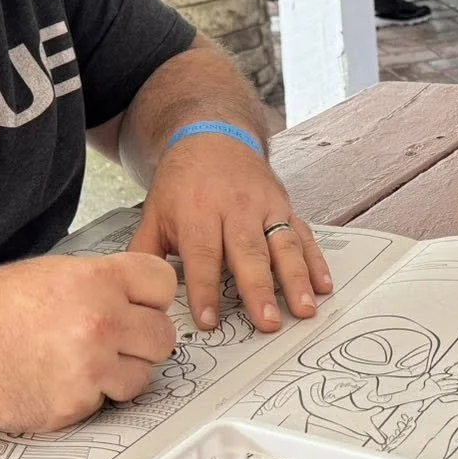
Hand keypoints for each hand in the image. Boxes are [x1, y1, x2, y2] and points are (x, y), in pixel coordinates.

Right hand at [0, 253, 178, 428]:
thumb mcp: (53, 273)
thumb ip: (103, 284)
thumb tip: (137, 299)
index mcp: (98, 280)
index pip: (164, 284)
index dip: (152, 297)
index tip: (141, 305)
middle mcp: (102, 323)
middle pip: (164, 337)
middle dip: (143, 340)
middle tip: (115, 341)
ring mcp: (91, 369)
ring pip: (143, 377)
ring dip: (121, 374)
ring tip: (83, 363)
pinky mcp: (75, 407)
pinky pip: (105, 403)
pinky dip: (87, 397)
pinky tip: (57, 381)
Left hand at [130, 134, 332, 332]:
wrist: (212, 136)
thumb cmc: (181, 182)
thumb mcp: (154, 212)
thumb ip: (144, 253)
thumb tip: (133, 292)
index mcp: (198, 211)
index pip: (203, 256)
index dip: (205, 290)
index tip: (209, 321)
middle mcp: (235, 208)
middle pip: (248, 253)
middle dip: (259, 290)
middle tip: (268, 323)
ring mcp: (265, 206)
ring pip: (283, 244)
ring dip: (296, 279)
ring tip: (304, 309)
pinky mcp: (285, 206)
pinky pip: (303, 234)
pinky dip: (316, 261)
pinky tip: (323, 285)